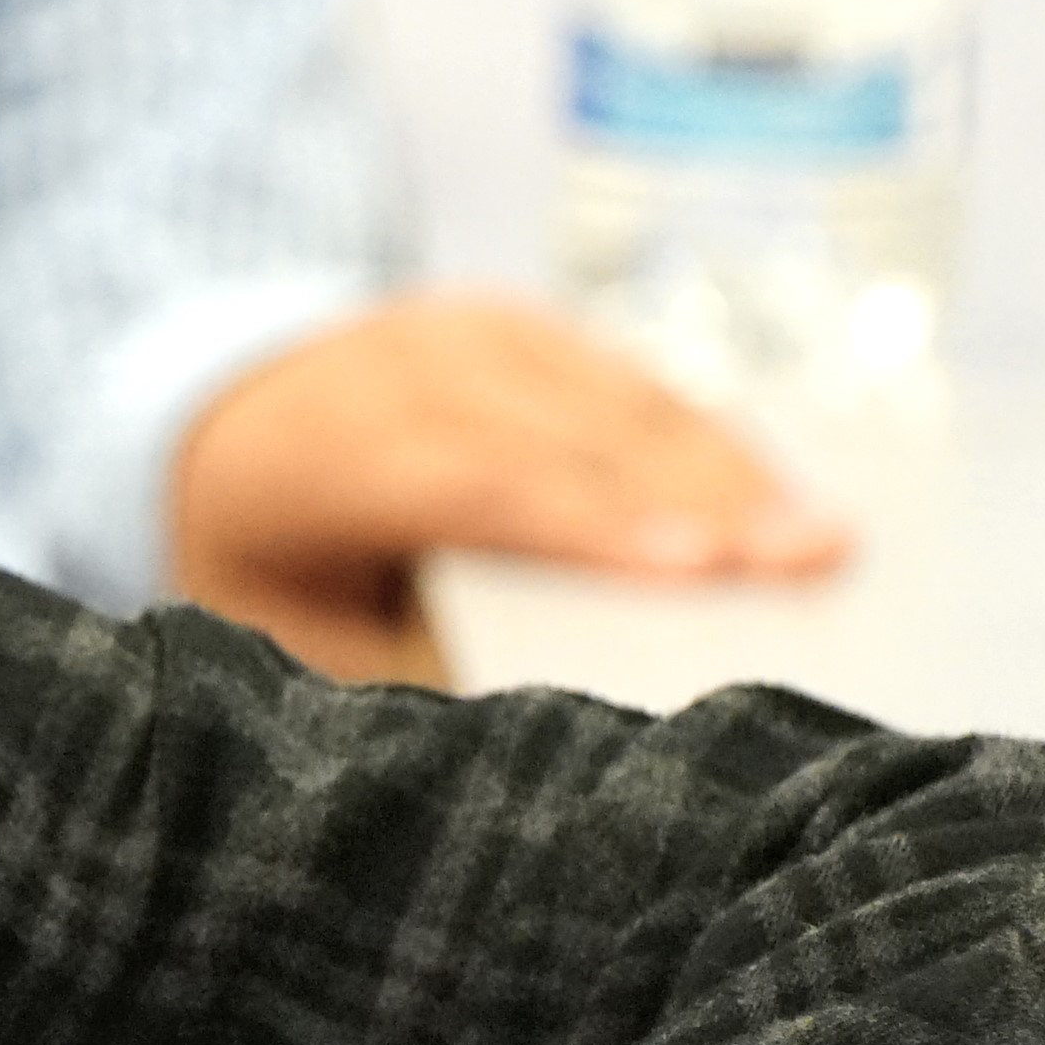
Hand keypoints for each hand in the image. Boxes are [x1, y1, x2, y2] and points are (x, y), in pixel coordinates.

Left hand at [167, 298, 850, 685]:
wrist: (213, 425)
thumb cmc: (268, 567)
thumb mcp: (298, 636)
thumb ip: (417, 662)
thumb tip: (570, 717)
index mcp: (322, 452)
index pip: (470, 481)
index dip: (593, 524)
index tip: (705, 566)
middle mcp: (394, 368)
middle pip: (566, 434)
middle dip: (701, 495)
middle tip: (823, 562)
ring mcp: (459, 331)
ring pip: (613, 396)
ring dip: (729, 466)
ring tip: (831, 542)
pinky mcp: (515, 327)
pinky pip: (625, 378)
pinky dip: (705, 434)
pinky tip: (779, 494)